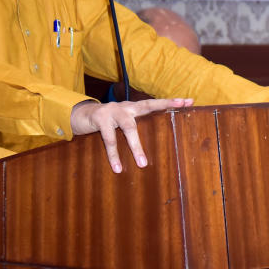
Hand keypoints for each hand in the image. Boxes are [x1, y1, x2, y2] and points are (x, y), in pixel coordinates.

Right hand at [70, 98, 192, 173]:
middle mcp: (125, 106)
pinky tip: (118, 168)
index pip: (155, 103)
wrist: (78, 116)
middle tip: (182, 106)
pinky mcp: (99, 119)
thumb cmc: (105, 122)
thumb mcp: (122, 122)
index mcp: (133, 108)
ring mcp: (112, 111)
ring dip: (136, 147)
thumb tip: (155, 142)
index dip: (171, 102)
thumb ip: (135, 127)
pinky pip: (109, 139)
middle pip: (148, 105)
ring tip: (143, 164)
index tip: (190, 100)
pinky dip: (114, 155)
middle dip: (165, 105)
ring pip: (129, 127)